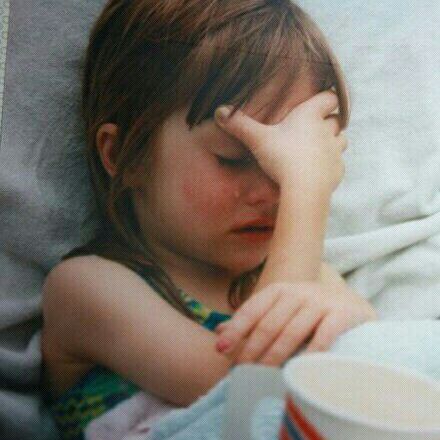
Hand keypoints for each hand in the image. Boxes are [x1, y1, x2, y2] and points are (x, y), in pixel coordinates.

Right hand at [214, 90, 347, 196]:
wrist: (303, 189)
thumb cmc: (282, 159)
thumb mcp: (257, 140)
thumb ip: (239, 125)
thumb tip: (219, 111)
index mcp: (310, 116)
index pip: (329, 98)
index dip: (326, 99)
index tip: (319, 102)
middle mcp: (327, 131)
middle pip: (337, 120)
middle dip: (328, 122)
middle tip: (314, 127)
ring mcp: (335, 152)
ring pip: (341, 140)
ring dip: (333, 141)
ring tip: (317, 147)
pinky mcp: (337, 171)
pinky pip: (338, 163)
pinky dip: (331, 164)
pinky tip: (318, 170)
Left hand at [214, 279, 376, 366]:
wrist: (352, 303)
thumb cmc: (307, 311)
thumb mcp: (279, 309)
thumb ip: (252, 319)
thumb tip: (218, 332)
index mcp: (279, 290)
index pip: (252, 309)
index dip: (235, 330)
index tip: (220, 349)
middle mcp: (298, 292)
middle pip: (270, 323)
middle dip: (252, 348)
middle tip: (241, 369)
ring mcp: (321, 302)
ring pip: (292, 331)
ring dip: (275, 355)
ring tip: (262, 374)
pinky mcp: (343, 314)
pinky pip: (324, 335)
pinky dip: (311, 354)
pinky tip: (300, 369)